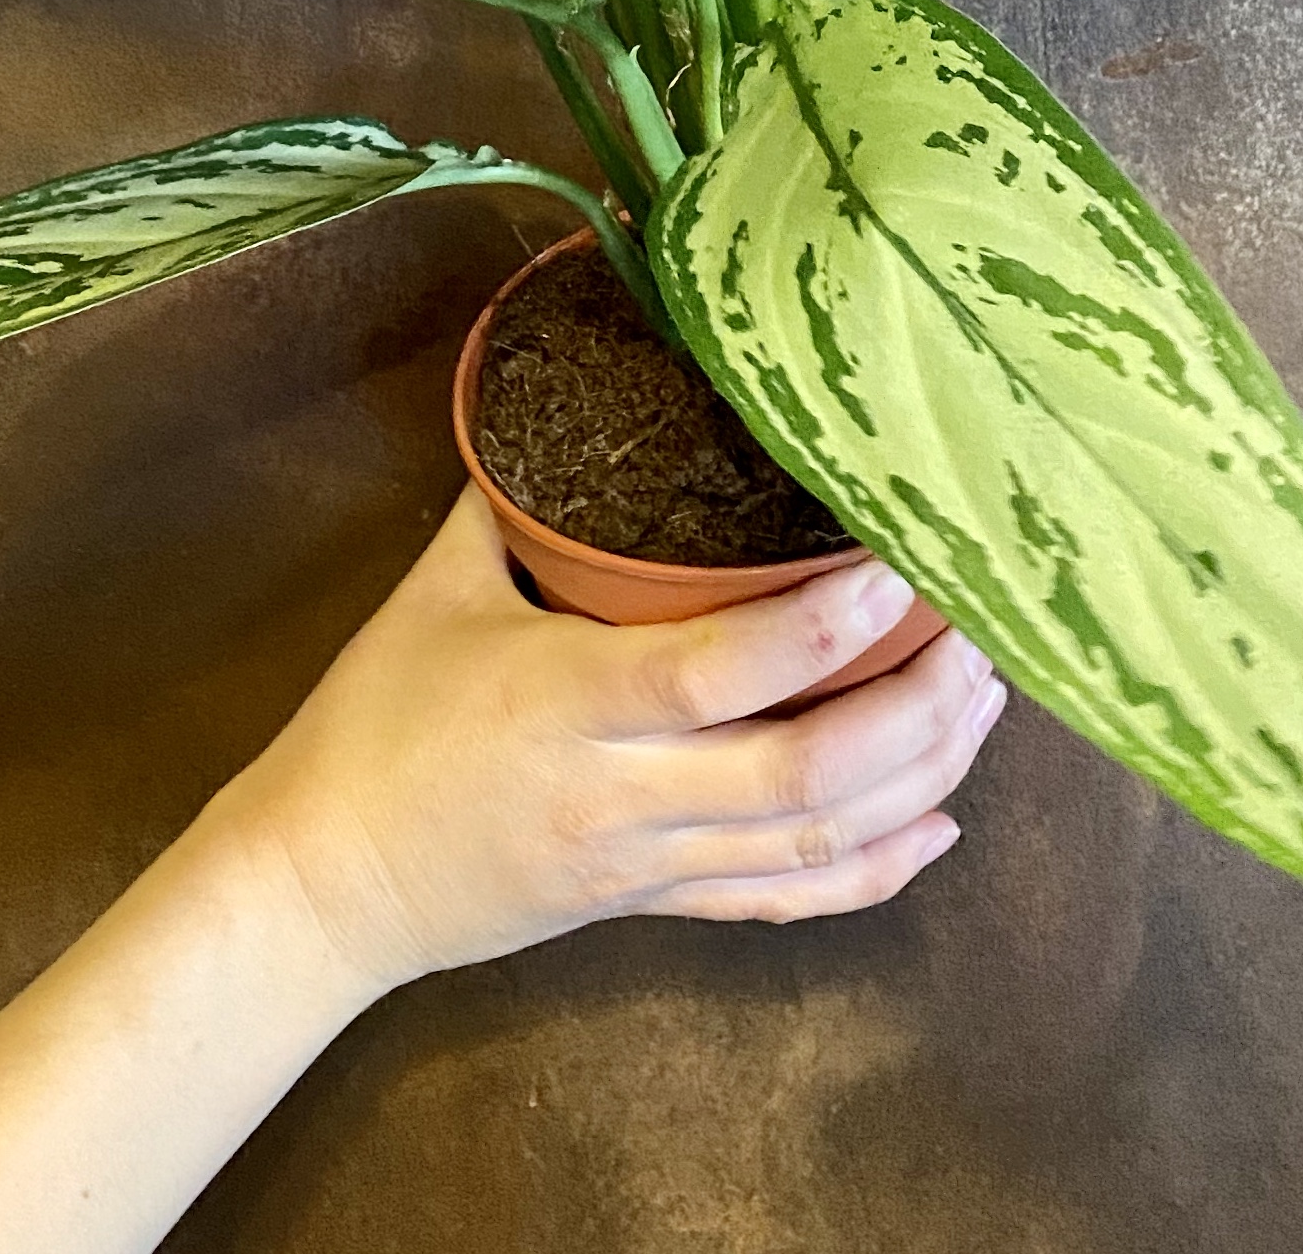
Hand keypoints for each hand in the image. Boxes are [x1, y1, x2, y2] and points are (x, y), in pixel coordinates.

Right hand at [194, 489, 1004, 999]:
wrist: (319, 881)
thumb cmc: (373, 722)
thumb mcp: (437, 587)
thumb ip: (517, 499)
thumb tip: (567, 391)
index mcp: (571, 701)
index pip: (728, 670)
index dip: (830, 625)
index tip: (906, 566)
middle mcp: (624, 793)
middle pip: (806, 774)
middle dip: (916, 710)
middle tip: (983, 637)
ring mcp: (645, 864)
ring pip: (815, 843)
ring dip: (919, 777)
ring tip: (982, 705)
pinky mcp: (651, 910)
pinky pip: (783, 904)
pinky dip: (874, 873)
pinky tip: (937, 829)